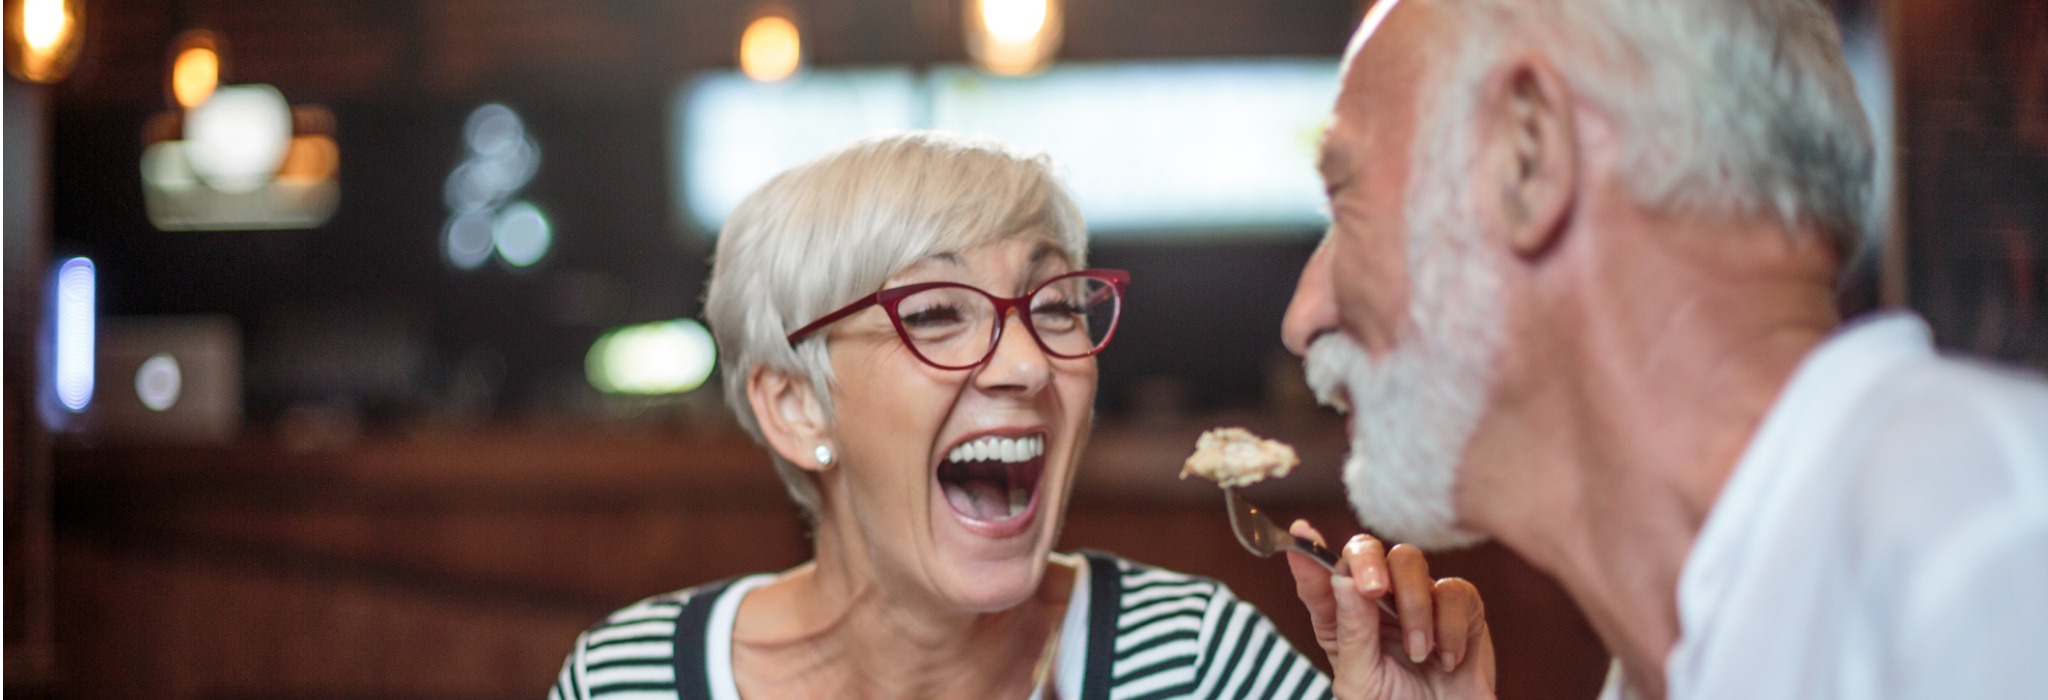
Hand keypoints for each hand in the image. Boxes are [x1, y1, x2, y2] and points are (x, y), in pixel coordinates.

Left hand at [1287, 521, 1495, 699]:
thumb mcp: (1360, 680)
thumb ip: (1352, 631)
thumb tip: (1344, 580)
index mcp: (1343, 620)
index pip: (1321, 577)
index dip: (1309, 551)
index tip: (1302, 532)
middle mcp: (1377, 604)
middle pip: (1366, 550)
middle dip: (1367, 561)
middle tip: (1373, 590)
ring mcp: (1419, 601)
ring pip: (1410, 562)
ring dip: (1414, 607)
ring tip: (1419, 652)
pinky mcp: (1460, 610)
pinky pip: (1455, 591)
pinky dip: (1451, 626)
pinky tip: (1448, 659)